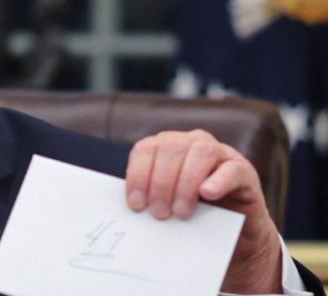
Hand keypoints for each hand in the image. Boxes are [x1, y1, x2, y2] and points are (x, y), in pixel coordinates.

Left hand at [125, 130, 281, 293]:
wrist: (233, 234)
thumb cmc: (193, 215)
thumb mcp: (166, 203)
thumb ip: (150, 196)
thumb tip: (133, 206)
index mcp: (166, 147)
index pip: (146, 149)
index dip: (138, 175)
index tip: (136, 204)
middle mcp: (191, 142)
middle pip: (170, 148)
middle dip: (160, 182)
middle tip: (160, 213)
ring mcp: (220, 153)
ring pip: (200, 152)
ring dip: (185, 183)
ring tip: (180, 212)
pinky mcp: (243, 170)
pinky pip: (231, 168)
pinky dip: (217, 180)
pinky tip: (207, 194)